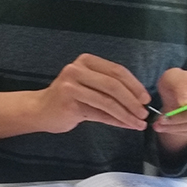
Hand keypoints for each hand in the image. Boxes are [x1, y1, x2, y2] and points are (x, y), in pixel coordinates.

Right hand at [33, 53, 150, 132]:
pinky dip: (116, 120)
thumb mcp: (90, 87)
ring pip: (107, 101)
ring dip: (127, 114)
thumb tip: (140, 102)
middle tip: (144, 113)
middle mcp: (76, 70)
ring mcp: (70, 86)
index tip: (146, 99)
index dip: (135, 85)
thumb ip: (111, 89)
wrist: (40, 110)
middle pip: (113, 85)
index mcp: (86, 61)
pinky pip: (99, 113)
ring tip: (139, 123)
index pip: (116, 71)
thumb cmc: (69, 98)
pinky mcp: (68, 103)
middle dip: (132, 101)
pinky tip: (126, 125)